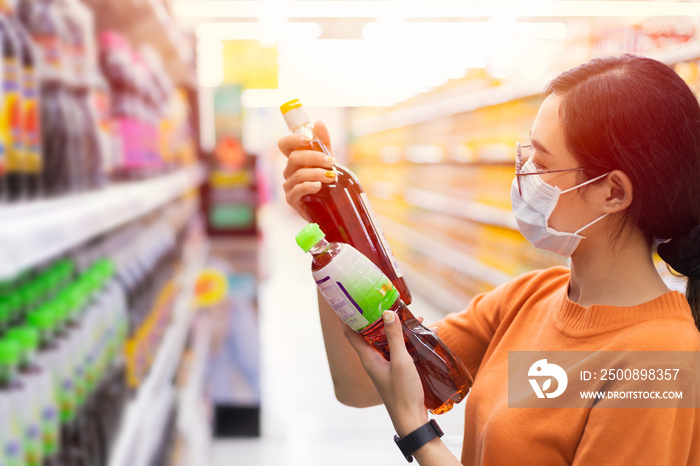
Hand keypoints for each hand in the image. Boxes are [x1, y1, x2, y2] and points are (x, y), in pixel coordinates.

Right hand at [277, 121, 334, 219]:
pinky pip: (297, 190)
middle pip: (294, 158)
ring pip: (298, 175)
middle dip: (314, 157)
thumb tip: (318, 123)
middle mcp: (289, 171)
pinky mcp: (292, 200)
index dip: (293, 139)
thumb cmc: (326, 182)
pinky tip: (318, 187)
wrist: (331, 206)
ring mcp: (289, 186)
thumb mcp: (327, 161)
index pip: (284, 145)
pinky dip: (308, 187)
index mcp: (295, 160)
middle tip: (332, 162)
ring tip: (331, 176)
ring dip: (316, 173)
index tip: (309, 139)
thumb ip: (323, 144)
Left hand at [344, 311, 428, 436]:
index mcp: (367, 357)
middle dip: (378, 316)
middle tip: (387, 300)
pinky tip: (421, 333)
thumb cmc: (403, 393)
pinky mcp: (395, 368)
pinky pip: (397, 347)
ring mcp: (384, 364)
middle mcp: (372, 359)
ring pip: (386, 339)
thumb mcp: (401, 362)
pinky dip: (405, 338)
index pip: (350, 332)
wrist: (412, 420)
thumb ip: (394, 337)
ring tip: (412, 315)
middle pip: (369, 332)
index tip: (350, 298)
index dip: (347, 315)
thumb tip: (387, 312)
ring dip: (395, 326)